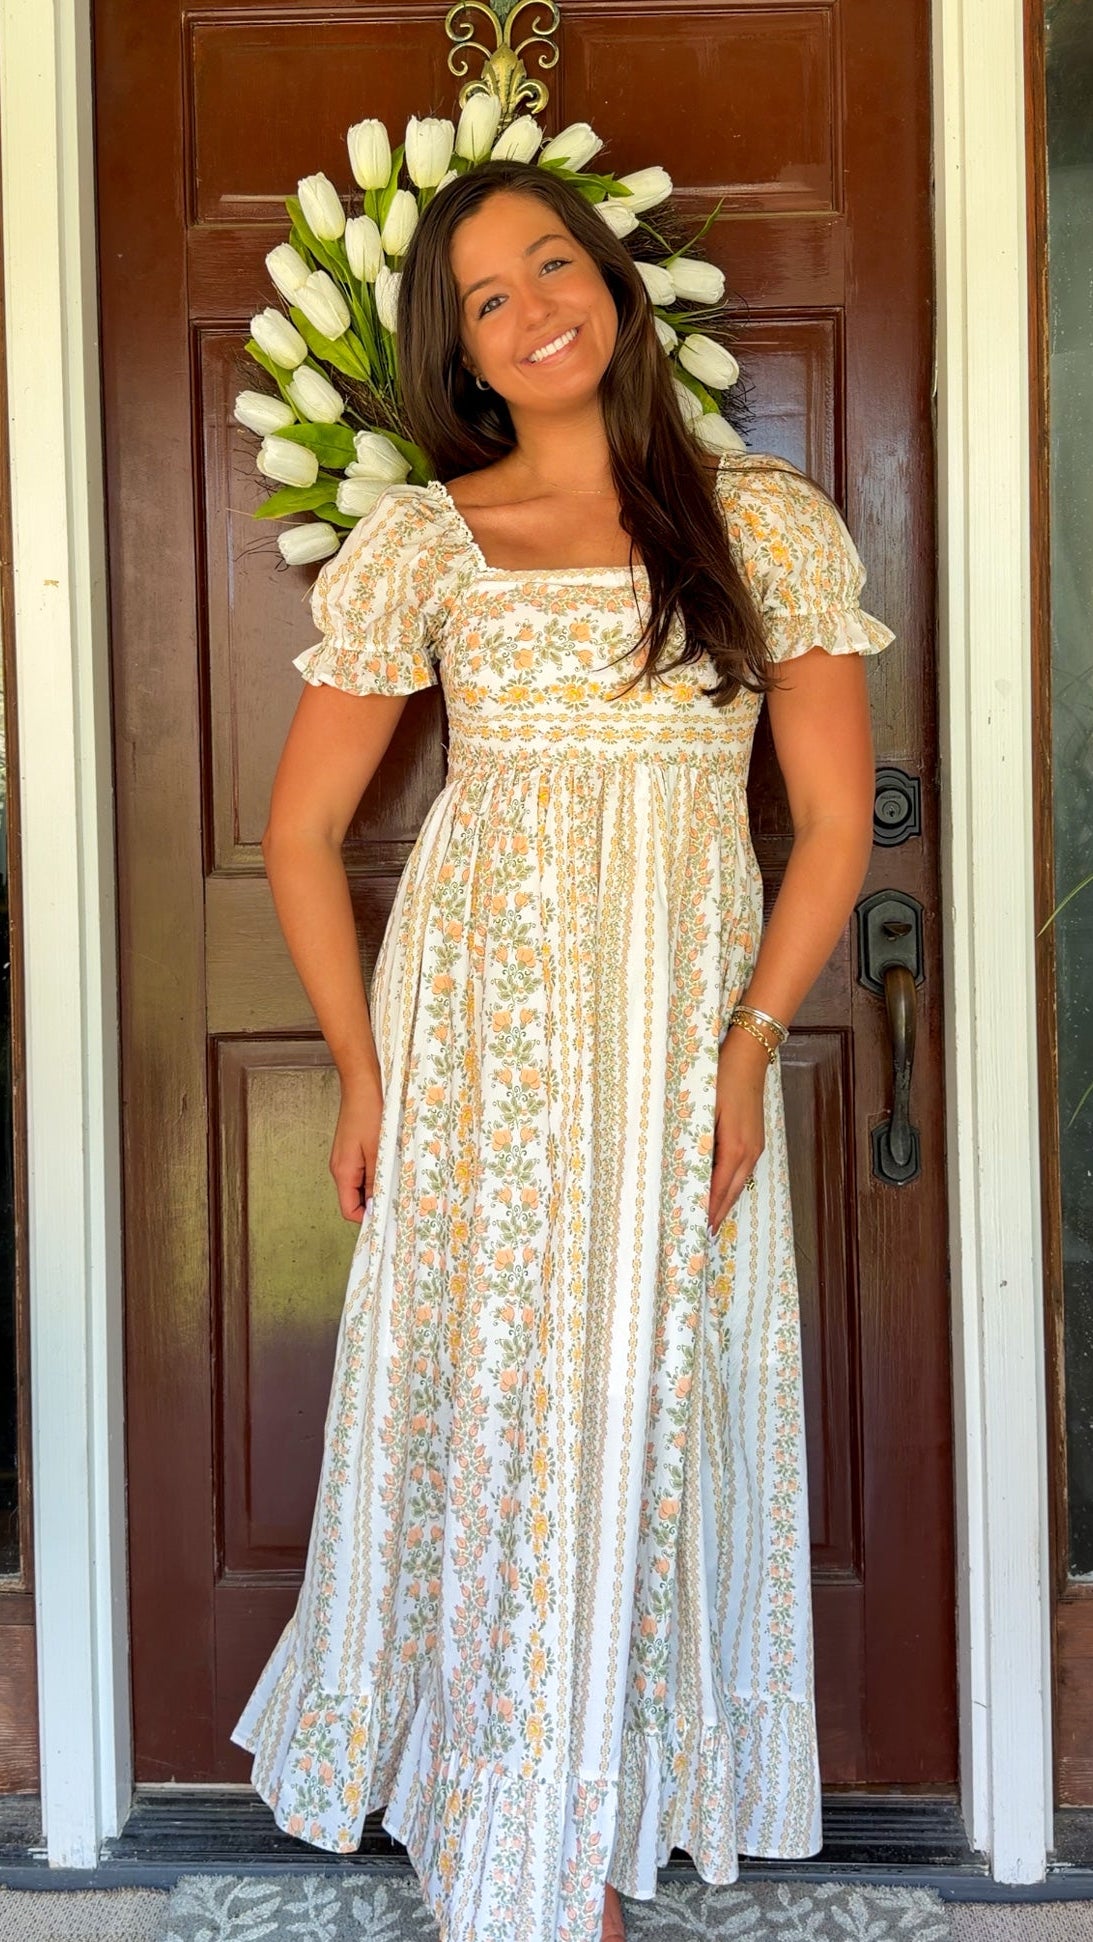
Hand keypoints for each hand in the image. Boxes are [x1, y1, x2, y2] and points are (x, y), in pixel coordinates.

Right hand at [330, 1067, 383, 1223]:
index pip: (349, 1210)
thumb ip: (377, 1180)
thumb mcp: (378, 1150)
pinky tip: (391, 1167)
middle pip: (354, 1200)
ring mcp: (346, 1159)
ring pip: (360, 1186)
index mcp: (343, 1172)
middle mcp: (340, 1169)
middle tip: (399, 1201)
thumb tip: (378, 1205)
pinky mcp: (352, 1150)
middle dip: (375, 1203)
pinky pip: (363, 1171)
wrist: (362, 1085)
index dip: (367, 1218)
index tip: (389, 1217)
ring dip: (377, 1187)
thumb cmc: (369, 1114)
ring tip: (398, 1182)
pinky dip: (376, 1174)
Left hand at [707, 1028, 767, 1234]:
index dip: (707, 1211)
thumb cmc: (721, 1079)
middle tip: (700, 1237)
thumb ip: (697, 1140)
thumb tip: (684, 1167)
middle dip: (717, 1216)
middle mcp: (749, 1153)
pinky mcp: (754, 1140)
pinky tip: (721, 1192)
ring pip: (738, 1184)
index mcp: (735, 1148)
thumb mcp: (704, 1109)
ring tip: (709, 1222)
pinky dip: (730, 1187)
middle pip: (731, 1193)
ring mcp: (755, 1147)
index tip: (695, 1230)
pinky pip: (742, 1172)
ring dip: (724, 1203)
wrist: (749, 1058)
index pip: (718, 1190)